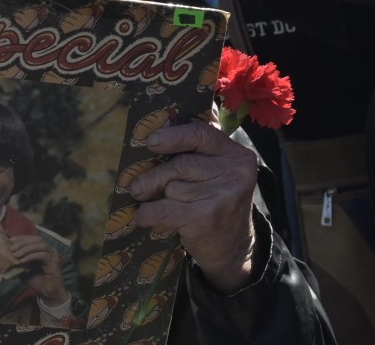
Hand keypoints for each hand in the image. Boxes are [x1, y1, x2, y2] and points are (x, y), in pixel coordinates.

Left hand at [10, 235, 69, 304]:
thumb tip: (6, 254)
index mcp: (41, 248)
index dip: (21, 238)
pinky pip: (42, 255)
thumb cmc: (36, 280)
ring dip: (26, 248)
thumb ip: (17, 261)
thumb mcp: (23, 269)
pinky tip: (23, 261)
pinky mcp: (54, 261)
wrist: (47, 292)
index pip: (31, 238)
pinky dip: (31, 256)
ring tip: (16, 255)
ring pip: (40, 245)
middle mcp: (48, 249)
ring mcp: (52, 254)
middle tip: (12, 248)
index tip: (10, 240)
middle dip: (23, 242)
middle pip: (36, 239)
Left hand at [129, 121, 258, 293]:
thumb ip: (200, 149)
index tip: (150, 142)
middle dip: (155, 176)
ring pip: (172, 187)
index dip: (173, 136)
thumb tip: (159, 127)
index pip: (201, 134)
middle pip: (180, 164)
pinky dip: (148, 213)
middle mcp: (235, 173)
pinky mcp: (206, 218)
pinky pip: (163, 209)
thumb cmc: (217, 202)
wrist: (233, 248)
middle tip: (137, 186)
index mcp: (237, 155)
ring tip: (152, 203)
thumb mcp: (220, 172)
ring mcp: (222, 196)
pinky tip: (142, 217)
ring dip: (157, 198)